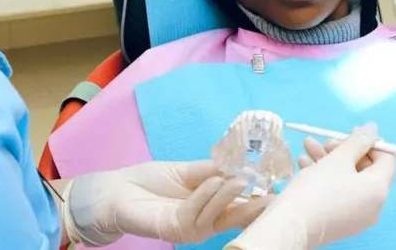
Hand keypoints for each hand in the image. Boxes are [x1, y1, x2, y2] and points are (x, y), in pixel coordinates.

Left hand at [66, 160, 272, 245]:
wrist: (116, 191)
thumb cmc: (149, 182)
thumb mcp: (187, 171)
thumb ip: (212, 170)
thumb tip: (241, 165)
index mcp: (210, 207)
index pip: (240, 204)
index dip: (258, 194)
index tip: (278, 183)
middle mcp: (205, 222)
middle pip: (236, 216)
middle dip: (255, 204)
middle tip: (275, 192)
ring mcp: (192, 229)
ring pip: (219, 213)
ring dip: (231, 195)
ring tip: (243, 178)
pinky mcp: (176, 230)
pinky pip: (196, 212)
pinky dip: (206, 196)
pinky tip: (215, 181)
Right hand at [226, 123, 395, 249]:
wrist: (291, 226)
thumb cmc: (317, 189)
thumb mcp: (338, 159)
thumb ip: (358, 141)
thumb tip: (373, 129)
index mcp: (378, 190)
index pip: (388, 159)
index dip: (370, 142)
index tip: (349, 132)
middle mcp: (373, 206)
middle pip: (365, 169)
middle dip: (344, 150)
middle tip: (324, 141)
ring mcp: (357, 217)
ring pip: (348, 180)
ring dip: (329, 160)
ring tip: (306, 147)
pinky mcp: (340, 222)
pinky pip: (339, 194)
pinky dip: (325, 178)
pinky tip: (304, 165)